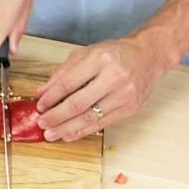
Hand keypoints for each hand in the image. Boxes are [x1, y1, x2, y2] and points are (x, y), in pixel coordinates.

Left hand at [35, 38, 172, 141]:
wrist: (148, 56)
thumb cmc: (114, 54)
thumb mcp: (85, 54)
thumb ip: (62, 72)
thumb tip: (42, 92)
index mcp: (100, 59)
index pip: (69, 82)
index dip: (51, 97)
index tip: (39, 106)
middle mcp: (115, 77)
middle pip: (79, 103)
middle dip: (56, 116)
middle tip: (42, 123)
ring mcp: (124, 95)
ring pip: (90, 117)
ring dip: (67, 128)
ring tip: (51, 134)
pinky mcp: (130, 108)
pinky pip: (102, 124)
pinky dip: (83, 131)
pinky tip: (69, 135)